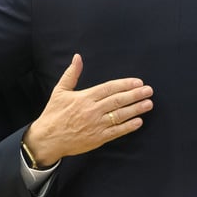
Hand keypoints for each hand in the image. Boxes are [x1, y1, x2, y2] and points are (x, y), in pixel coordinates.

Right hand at [22, 54, 152, 165]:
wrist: (47, 139)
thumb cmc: (54, 114)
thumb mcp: (60, 91)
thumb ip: (71, 74)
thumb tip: (78, 57)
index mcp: (85, 97)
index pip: (109, 88)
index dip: (125, 85)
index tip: (138, 82)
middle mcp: (92, 110)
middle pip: (118, 101)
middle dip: (135, 95)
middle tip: (149, 91)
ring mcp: (96, 125)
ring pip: (120, 115)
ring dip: (136, 109)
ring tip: (148, 104)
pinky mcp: (98, 138)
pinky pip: (116, 132)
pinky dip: (128, 127)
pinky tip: (139, 121)